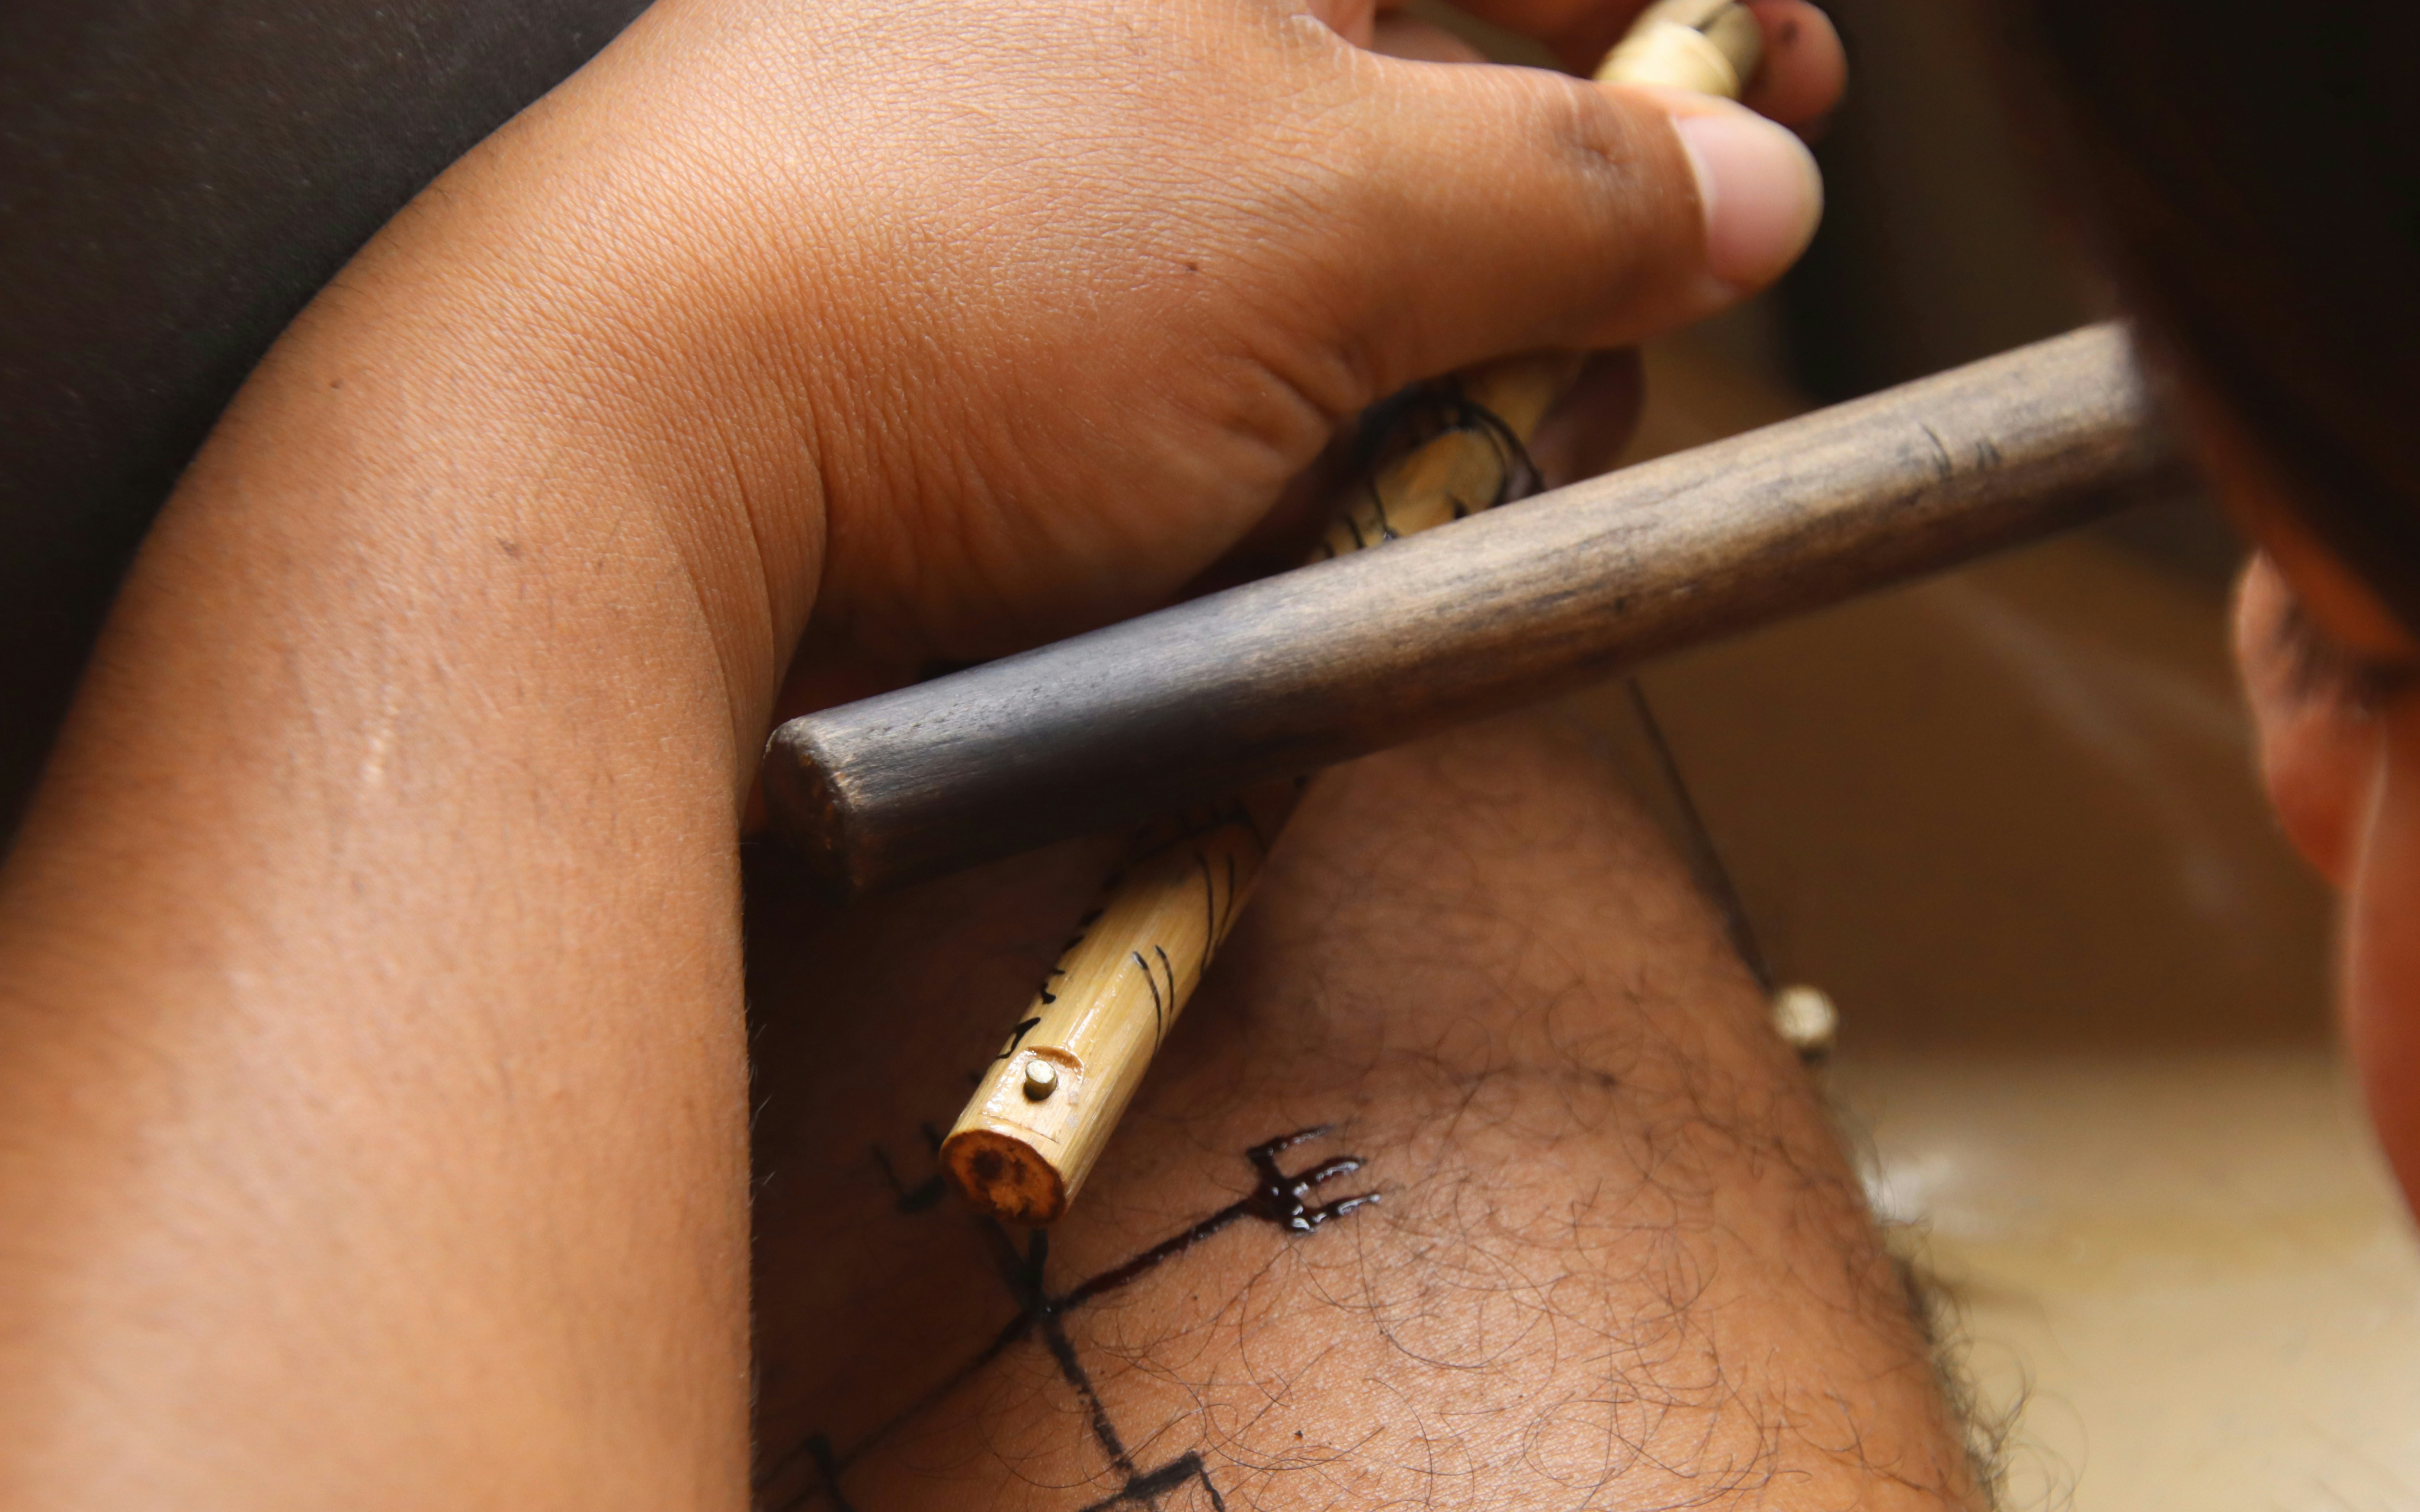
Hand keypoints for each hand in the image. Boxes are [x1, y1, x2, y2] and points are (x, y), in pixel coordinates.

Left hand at [361, 0, 1842, 696]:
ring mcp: (1067, 199)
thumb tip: (1753, 185)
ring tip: (1378, 495)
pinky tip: (1269, 536)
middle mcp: (1123, 38)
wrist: (620, 466)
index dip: (1680, 4)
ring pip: (1348, 291)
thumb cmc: (949, 279)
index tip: (1784, 89)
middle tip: (1568, 374)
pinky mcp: (1017, 351)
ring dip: (1420, 407)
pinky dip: (1293, 473)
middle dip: (1551, 264)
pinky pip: (1231, 397)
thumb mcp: (1326, 220)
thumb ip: (1570, 193)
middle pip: (1444, 122)